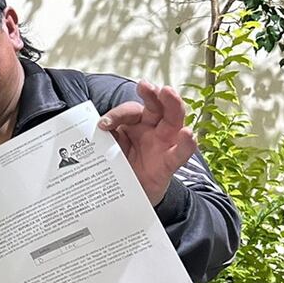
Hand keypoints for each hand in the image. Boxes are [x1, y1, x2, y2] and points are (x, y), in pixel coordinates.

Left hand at [97, 80, 195, 205]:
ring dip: (172, 104)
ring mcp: (164, 143)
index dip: (117, 115)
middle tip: (145, 85)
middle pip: (156, 106)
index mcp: (135, 123)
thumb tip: (95, 132)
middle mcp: (152, 128)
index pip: (129, 111)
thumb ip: (104, 140)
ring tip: (167, 93)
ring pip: (173, 119)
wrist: (128, 196)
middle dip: (151, 94)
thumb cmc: (121, 168)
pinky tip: (187, 135)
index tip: (103, 125)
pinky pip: (181, 152)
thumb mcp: (109, 151)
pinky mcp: (169, 162)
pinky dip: (186, 144)